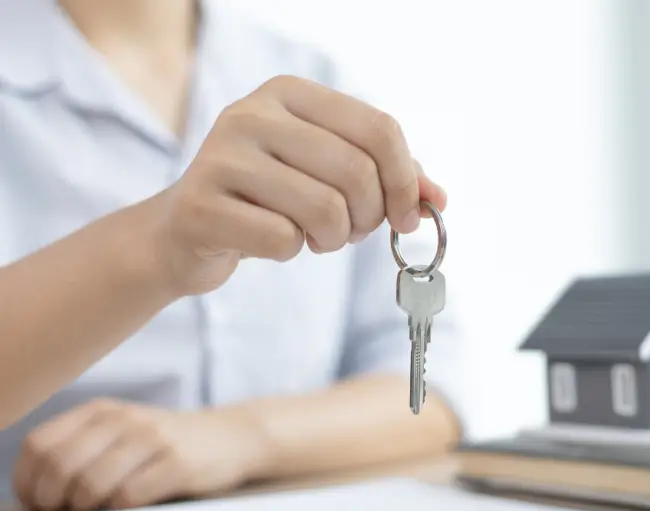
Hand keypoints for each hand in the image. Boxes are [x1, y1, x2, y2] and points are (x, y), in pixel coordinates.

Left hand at [12, 400, 255, 510]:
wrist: (231, 436)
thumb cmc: (167, 442)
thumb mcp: (122, 430)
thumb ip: (82, 448)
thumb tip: (37, 493)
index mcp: (101, 410)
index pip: (39, 444)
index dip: (28, 481)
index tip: (37, 501)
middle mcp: (124, 419)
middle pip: (61, 466)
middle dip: (53, 499)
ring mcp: (152, 439)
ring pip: (91, 483)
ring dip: (85, 508)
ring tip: (96, 509)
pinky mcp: (177, 463)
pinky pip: (129, 496)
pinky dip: (119, 509)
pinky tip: (129, 504)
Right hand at [152, 75, 447, 295]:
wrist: (187, 231)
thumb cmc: (270, 201)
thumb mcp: (328, 176)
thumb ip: (386, 179)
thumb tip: (437, 199)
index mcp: (289, 94)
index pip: (379, 128)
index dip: (405, 181)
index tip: (408, 216)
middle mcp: (252, 113)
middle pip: (357, 171)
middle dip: (368, 218)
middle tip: (351, 232)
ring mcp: (221, 156)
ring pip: (325, 209)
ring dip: (333, 239)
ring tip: (314, 237)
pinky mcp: (202, 205)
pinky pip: (284, 239)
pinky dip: (292, 252)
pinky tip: (272, 242)